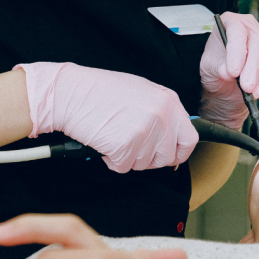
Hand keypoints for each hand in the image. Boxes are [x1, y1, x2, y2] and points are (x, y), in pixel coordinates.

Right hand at [15, 63, 197, 171]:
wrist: (69, 92)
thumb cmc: (99, 91)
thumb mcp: (140, 92)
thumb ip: (160, 112)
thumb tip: (171, 136)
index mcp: (169, 100)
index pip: (189, 139)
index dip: (178, 152)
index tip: (167, 155)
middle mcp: (162, 116)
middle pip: (167, 157)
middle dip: (148, 157)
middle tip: (129, 142)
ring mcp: (146, 132)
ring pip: (144, 164)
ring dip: (127, 156)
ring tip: (113, 133)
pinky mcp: (126, 146)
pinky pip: (123, 167)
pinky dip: (111, 160)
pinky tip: (103, 140)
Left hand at [198, 13, 258, 129]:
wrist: (224, 79)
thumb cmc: (215, 66)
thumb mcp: (209, 66)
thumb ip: (219, 67)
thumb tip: (229, 71)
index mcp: (229, 21)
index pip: (237, 30)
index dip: (236, 51)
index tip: (233, 71)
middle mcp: (249, 26)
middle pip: (256, 43)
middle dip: (251, 67)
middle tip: (246, 86)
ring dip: (258, 77)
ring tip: (250, 91)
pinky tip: (256, 90)